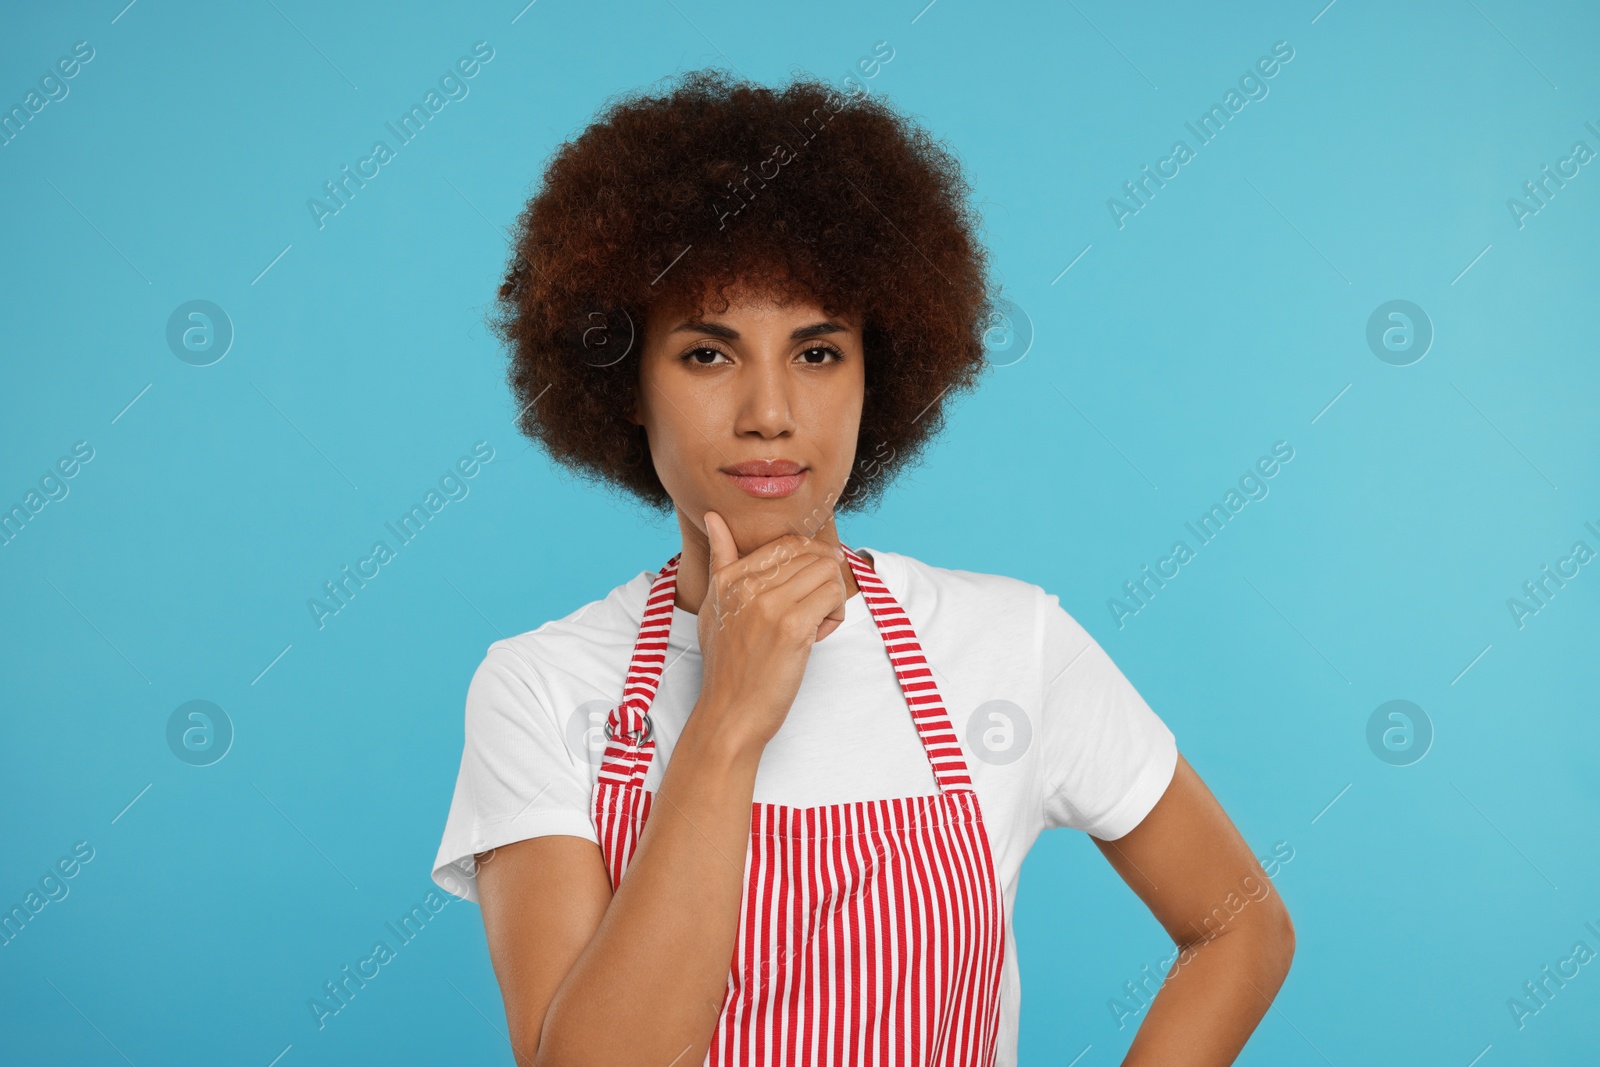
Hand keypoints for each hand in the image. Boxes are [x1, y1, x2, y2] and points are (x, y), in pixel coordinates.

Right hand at [692, 511, 850, 752]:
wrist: (731, 713)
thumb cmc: (727, 666)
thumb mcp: (713, 608)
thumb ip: (720, 560)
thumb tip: (714, 517)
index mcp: (729, 578)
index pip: (787, 543)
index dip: (809, 562)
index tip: (807, 589)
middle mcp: (747, 586)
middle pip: (811, 554)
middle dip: (822, 578)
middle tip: (814, 608)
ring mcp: (770, 605)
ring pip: (827, 571)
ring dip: (832, 596)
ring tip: (816, 622)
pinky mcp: (793, 627)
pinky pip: (834, 594)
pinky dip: (836, 614)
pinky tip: (819, 634)